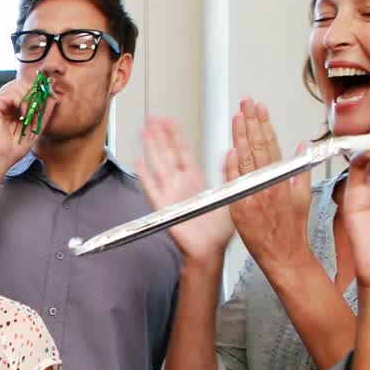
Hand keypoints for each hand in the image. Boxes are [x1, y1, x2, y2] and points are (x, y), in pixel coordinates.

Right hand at [0, 76, 55, 182]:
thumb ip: (43, 112)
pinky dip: (22, 102)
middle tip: (41, 106)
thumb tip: (53, 96)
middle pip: (22, 83)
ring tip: (31, 114)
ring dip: (30, 98)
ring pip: (17, 85)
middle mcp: (2, 101)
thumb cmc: (14, 147)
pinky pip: (11, 93)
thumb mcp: (35, 127)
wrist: (0, 158)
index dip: (38, 91)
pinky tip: (24, 115)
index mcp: (10, 106)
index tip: (50, 98)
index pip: (25, 88)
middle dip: (35, 93)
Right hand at [137, 117, 233, 262]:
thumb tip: (231, 153)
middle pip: (166, 153)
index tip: (170, 121)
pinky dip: (145, 176)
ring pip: (158, 165)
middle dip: (159, 135)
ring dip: (151, 148)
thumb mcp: (230, 195)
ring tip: (144, 131)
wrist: (209, 250)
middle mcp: (180, 184)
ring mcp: (170, 194)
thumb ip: (228, 173)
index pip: (183, 152)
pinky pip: (152, 188)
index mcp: (195, 180)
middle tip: (152, 118)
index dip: (175, 135)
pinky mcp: (163, 207)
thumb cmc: (218, 230)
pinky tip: (138, 163)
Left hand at [226, 99, 312, 270]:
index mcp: (281, 179)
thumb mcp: (303, 197)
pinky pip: (234, 183)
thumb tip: (301, 148)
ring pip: (245, 160)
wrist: (283, 255)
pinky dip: (231, 166)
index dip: (264, 123)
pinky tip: (229, 150)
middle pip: (257, 146)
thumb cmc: (291, 230)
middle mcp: (267, 184)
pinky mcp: (239, 207)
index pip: (271, 143)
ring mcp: (252, 194)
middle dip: (251, 122)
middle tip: (246, 104)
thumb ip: (299, 170)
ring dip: (239, 136)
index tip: (259, 108)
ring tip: (236, 117)